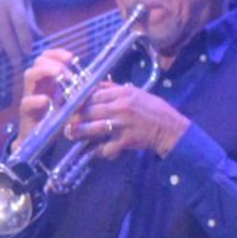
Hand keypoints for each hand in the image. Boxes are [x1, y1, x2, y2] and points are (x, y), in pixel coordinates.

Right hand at [0, 0, 38, 64]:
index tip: (28, 52)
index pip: (20, 24)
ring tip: (8, 54)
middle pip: (5, 34)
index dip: (25, 40)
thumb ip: (29, 17)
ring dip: (0, 50)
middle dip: (13, 51)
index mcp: (11, 0)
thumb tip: (39, 37)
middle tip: (18, 62)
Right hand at [16, 48, 79, 142]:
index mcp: (48, 80)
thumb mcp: (69, 102)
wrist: (41, 141)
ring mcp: (30, 96)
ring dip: (45, 72)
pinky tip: (46, 101)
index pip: (47, 58)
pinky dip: (36, 100)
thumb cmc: (57, 118)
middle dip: (53, 61)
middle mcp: (38, 85)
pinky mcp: (26, 113)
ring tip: (60, 77)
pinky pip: (26, 102)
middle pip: (38, 62)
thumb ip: (77, 91)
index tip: (71, 58)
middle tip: (67, 71)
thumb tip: (95, 80)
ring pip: (29, 75)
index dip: (57, 54)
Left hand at [64, 80, 190, 159]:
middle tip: (65, 122)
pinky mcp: (126, 140)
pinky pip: (106, 147)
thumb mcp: (137, 93)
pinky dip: (99, 151)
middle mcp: (120, 107)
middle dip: (73, 117)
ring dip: (79, 133)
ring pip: (92, 128)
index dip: (78, 100)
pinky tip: (97, 151)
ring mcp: (122, 124)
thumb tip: (96, 85)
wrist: (171, 129)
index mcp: (123, 93)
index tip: (68, 105)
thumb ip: (116, 89)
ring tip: (72, 135)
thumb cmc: (155, 110)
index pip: (93, 94)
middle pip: (88, 111)